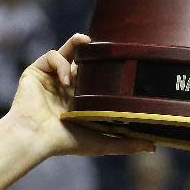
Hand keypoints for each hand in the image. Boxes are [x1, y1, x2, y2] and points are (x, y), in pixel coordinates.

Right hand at [6, 34, 155, 159]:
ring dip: (76, 45)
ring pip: (66, 51)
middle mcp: (66, 86)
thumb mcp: (103, 142)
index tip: (122, 60)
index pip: (97, 76)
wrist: (37, 138)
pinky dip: (60, 64)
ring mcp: (51, 78)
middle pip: (82, 59)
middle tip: (107, 45)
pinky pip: (51, 56)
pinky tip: (66, 81)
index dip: (107, 67)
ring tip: (86, 43)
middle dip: (93, 50)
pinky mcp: (36, 72)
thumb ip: (127, 143)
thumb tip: (154, 146)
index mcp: (80, 99)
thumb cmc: (66, 142)